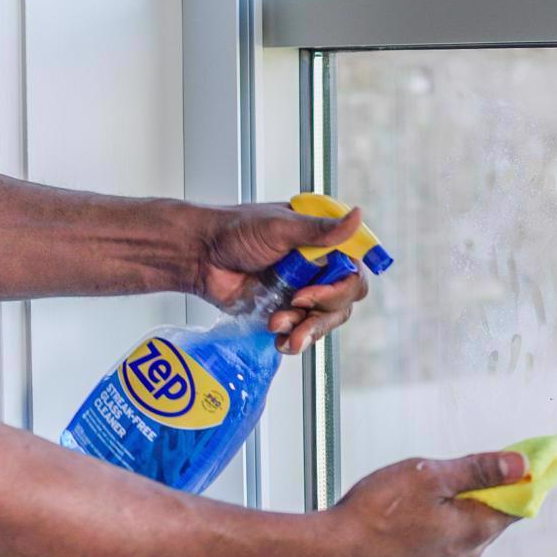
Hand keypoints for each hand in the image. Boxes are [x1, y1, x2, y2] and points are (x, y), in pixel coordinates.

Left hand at [194, 202, 368, 353]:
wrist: (199, 256)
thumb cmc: (234, 231)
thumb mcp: (281, 226)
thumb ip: (320, 231)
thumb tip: (357, 216)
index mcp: (321, 243)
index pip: (352, 271)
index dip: (342, 286)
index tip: (319, 291)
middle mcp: (317, 268)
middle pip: (344, 300)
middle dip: (323, 309)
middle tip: (296, 303)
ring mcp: (302, 291)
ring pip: (325, 320)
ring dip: (305, 327)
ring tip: (277, 323)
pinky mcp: (284, 311)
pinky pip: (302, 332)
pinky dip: (294, 339)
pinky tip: (281, 340)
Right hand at [309, 451, 527, 556]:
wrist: (333, 556)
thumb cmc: (377, 514)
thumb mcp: (430, 476)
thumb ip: (478, 471)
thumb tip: (519, 465)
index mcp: (474, 531)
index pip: (519, 503)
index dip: (523, 477)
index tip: (520, 456)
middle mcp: (465, 554)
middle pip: (493, 514)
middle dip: (487, 486)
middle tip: (462, 461)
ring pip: (466, 524)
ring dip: (460, 500)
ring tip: (428, 481)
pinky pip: (445, 535)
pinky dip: (441, 516)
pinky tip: (413, 504)